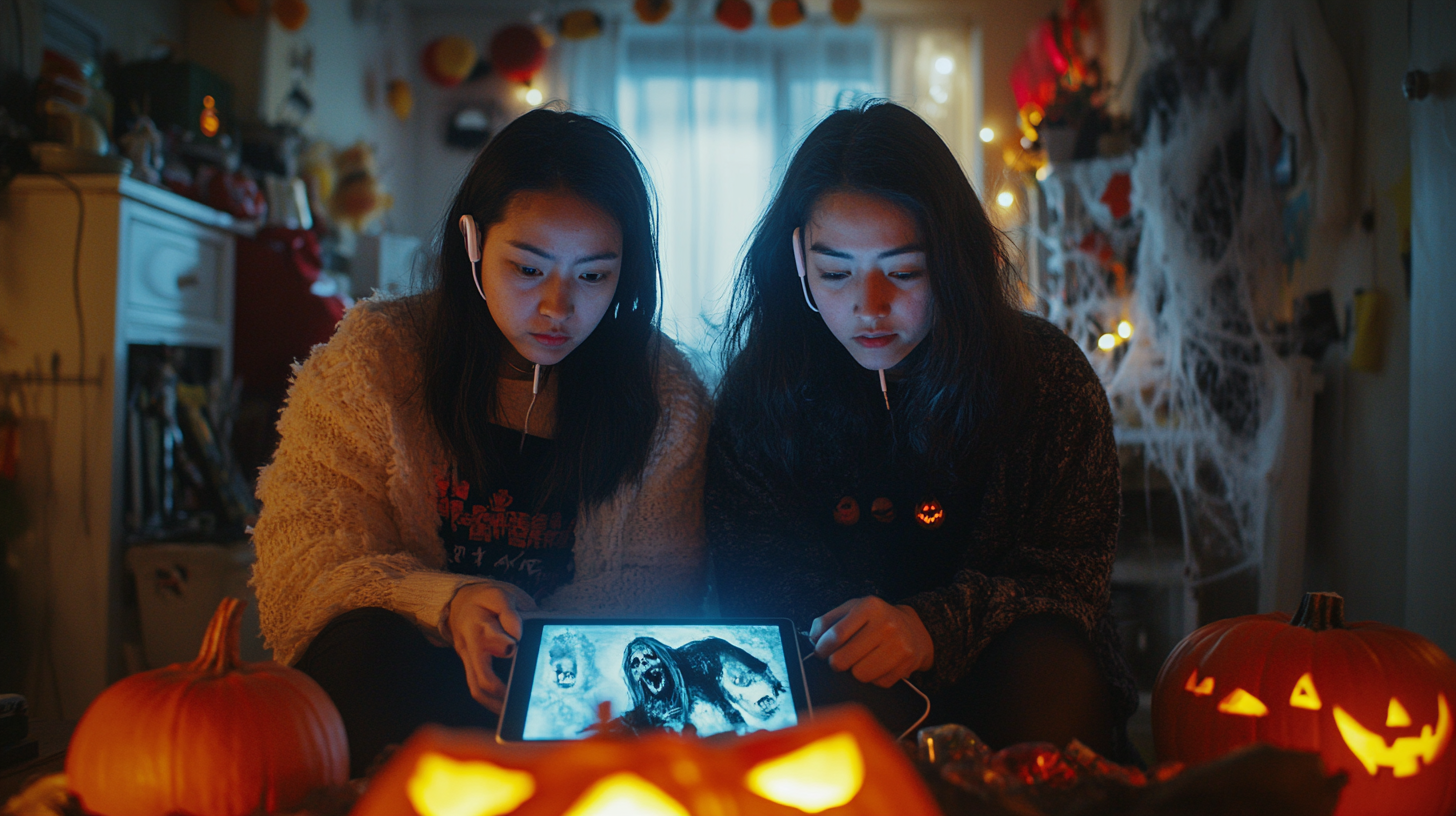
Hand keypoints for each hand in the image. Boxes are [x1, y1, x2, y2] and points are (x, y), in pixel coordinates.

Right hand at [447, 583, 530, 712]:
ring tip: (513, 711)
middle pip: (480, 675)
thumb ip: (509, 613)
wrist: (458, 603)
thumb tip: (517, 635)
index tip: (514, 648)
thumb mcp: (498, 595)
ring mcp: (467, 659)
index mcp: (478, 624)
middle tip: (517, 697)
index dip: (502, 644)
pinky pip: (477, 687)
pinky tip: (504, 707)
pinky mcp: (469, 666)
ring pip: (477, 688)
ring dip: (494, 703)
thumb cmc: (484, 600)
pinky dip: (490, 701)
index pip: (488, 638)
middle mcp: (470, 646)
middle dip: (499, 689)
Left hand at [808, 596, 933, 687]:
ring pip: (860, 674)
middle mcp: (886, 625)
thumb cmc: (875, 620)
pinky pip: (878, 682)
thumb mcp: (851, 610)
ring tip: (860, 660)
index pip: (836, 634)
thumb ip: (827, 621)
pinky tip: (877, 665)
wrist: (914, 629)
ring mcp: (899, 645)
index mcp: (869, 607)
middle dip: (836, 662)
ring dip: (855, 671)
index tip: (820, 652)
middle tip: (840, 659)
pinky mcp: (906, 663)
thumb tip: (814, 639)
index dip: (822, 648)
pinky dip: (874, 678)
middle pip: (844, 659)